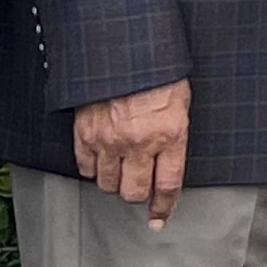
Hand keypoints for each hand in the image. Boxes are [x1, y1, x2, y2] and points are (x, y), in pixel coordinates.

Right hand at [74, 79, 192, 226]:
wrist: (125, 48)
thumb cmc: (157, 70)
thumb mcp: (180, 102)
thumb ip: (174, 135)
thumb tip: (167, 163)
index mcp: (170, 134)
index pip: (168, 186)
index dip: (163, 207)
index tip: (159, 219)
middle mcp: (139, 142)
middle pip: (134, 193)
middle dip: (138, 194)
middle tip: (138, 185)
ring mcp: (110, 140)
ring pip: (108, 185)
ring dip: (115, 182)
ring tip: (120, 169)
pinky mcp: (86, 133)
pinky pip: (86, 168)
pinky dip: (93, 168)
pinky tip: (101, 159)